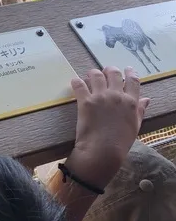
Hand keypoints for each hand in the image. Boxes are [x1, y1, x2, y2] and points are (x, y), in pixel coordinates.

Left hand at [66, 66, 149, 189]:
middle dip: (109, 70)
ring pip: (96, 75)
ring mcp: (101, 97)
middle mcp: (117, 96)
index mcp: (131, 102)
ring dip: (93, 73)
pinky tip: (75, 82)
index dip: (130, 72)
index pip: (133, 81)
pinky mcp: (85, 101)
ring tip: (89, 76)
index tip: (127, 69)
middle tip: (105, 72)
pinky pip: (79, 85)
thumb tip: (146, 99)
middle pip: (114, 74)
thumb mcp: (135, 126)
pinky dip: (76, 82)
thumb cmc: (121, 142)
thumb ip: (140, 110)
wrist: (103, 151)